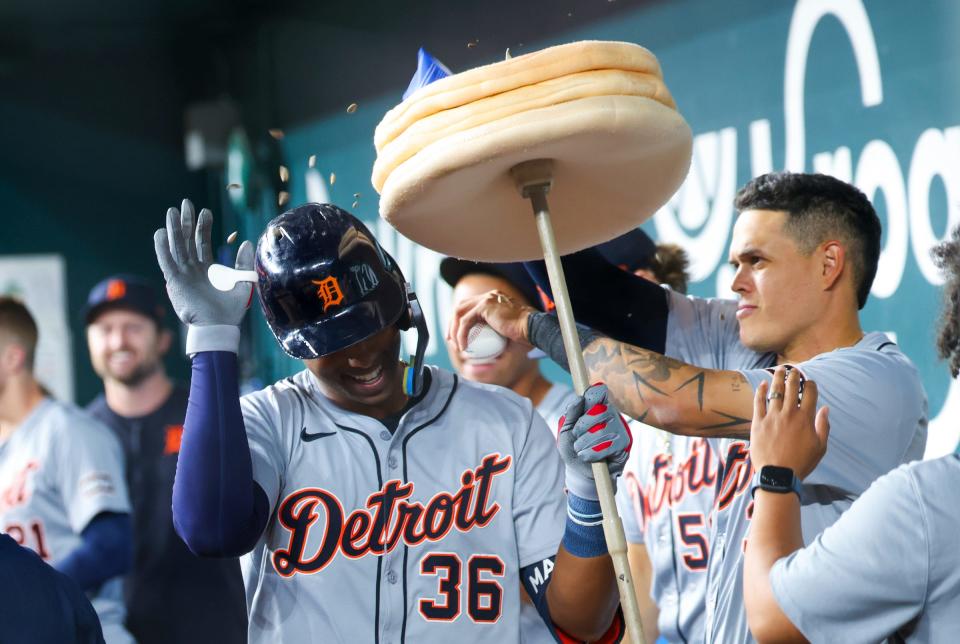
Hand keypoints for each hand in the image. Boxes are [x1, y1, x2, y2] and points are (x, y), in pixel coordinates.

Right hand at [153, 198, 254, 327]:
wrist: (219, 328)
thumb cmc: (231, 311)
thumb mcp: (243, 283)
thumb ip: (244, 263)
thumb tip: (245, 242)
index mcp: (207, 270)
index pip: (202, 242)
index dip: (203, 226)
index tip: (205, 211)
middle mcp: (193, 270)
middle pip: (187, 240)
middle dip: (185, 222)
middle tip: (185, 203)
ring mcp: (183, 275)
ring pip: (176, 247)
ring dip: (173, 229)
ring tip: (172, 211)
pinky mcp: (175, 283)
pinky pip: (166, 262)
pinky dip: (162, 248)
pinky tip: (160, 233)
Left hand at [447, 290, 535, 350]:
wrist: (533, 329)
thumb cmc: (524, 336)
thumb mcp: (507, 335)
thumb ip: (498, 340)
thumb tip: (489, 355)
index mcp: (493, 299)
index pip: (469, 307)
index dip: (459, 322)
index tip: (458, 338)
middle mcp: (489, 296)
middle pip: (461, 307)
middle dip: (452, 325)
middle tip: (452, 342)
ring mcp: (487, 299)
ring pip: (459, 312)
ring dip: (454, 330)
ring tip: (457, 346)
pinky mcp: (485, 305)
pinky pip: (466, 320)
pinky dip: (461, 334)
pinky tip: (463, 346)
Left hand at [557, 383, 632, 499]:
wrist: (580, 472)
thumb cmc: (573, 447)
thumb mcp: (566, 431)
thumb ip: (570, 414)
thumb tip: (579, 399)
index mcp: (597, 407)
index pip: (599, 392)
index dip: (591, 396)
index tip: (583, 403)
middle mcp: (611, 415)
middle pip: (599, 411)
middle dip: (582, 426)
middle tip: (576, 436)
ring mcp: (620, 429)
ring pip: (602, 430)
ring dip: (585, 442)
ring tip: (580, 449)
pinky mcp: (624, 445)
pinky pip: (609, 446)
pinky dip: (593, 453)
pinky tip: (587, 456)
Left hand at [749, 366, 829, 478]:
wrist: (778, 474)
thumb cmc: (802, 463)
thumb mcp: (820, 447)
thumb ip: (823, 426)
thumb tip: (825, 408)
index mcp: (806, 418)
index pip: (810, 393)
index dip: (810, 384)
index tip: (810, 382)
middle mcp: (789, 413)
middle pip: (791, 387)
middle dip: (794, 375)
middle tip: (794, 369)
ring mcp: (772, 416)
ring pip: (775, 391)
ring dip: (778, 377)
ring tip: (780, 369)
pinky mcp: (758, 422)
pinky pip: (758, 402)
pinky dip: (761, 391)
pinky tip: (763, 384)